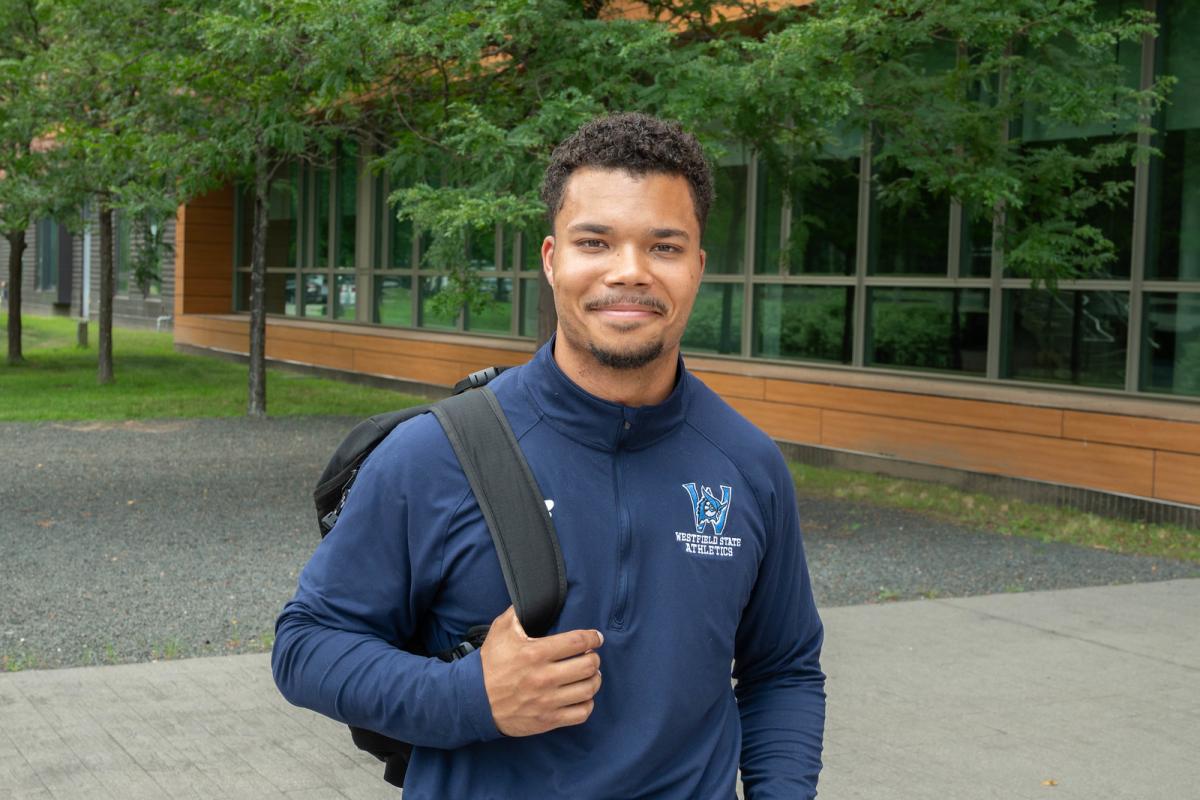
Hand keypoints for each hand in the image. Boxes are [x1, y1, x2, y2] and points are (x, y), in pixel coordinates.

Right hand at [479, 606, 602, 736]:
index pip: (578, 642)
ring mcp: (547, 701)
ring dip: (594, 680)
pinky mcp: (547, 720)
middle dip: (594, 658)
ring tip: (589, 675)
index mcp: (535, 653)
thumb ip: (518, 612)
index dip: (593, 638)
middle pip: (588, 665)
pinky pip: (581, 713)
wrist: (473, 701)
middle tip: (590, 656)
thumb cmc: (489, 665)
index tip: (596, 637)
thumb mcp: (500, 631)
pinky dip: (587, 704)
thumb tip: (534, 597)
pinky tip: (581, 696)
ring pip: (588, 689)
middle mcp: (544, 677)